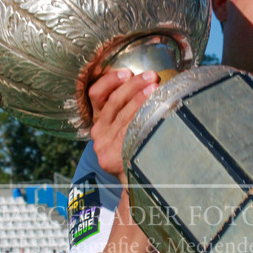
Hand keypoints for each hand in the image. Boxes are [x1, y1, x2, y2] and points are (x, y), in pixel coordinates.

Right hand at [88, 68, 159, 183]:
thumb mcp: (125, 127)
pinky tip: (154, 111)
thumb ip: (129, 108)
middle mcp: (97, 131)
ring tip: (156, 88)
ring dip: (140, 99)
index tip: (127, 71)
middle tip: (151, 76)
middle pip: (113, 102)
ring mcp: (103, 144)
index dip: (110, 81)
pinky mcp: (110, 156)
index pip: (96, 94)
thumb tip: (151, 82)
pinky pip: (128, 132)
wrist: (134, 181)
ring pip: (123, 115)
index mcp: (99, 119)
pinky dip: (141, 118)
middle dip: (133, 85)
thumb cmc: (134, 148)